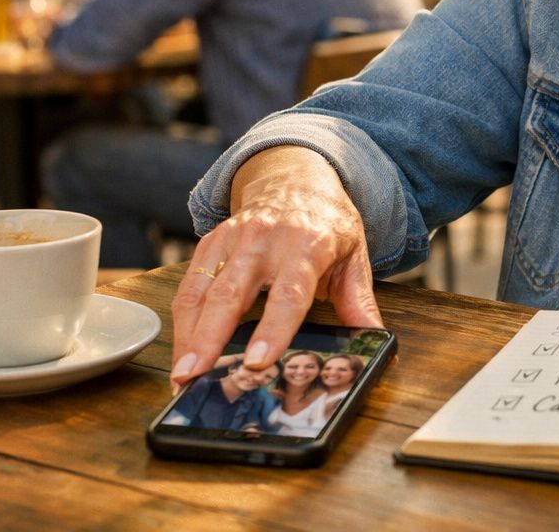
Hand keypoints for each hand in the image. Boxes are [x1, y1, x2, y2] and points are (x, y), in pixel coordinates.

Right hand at [169, 145, 382, 388]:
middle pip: (232, 294)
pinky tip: (182, 351)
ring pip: (202, 291)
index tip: (257, 361)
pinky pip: (190, 285)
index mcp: (307, 243)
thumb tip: (376, 338)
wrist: (298, 180)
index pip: (289, 292)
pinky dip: (182, 321)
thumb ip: (359, 300)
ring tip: (181, 376)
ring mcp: (233, 239)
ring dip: (188, 336)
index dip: (273, 328)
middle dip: (210, 338)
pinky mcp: (211, 242)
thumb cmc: (327, 224)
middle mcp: (265, 239)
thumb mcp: (354, 256)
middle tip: (194, 377)